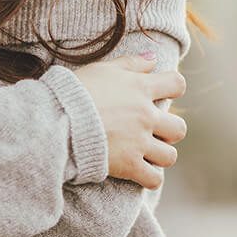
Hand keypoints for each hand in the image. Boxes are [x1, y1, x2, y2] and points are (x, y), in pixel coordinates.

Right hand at [72, 53, 187, 189]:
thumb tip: (153, 58)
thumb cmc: (75, 92)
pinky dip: (149, 178)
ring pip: (170, 156)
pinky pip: (154, 179)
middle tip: (151, 131)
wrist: (57, 119)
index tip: (163, 94)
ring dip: (160, 156)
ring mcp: (139, 142)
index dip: (173, 89)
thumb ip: (130, 63)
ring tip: (145, 154)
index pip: (176, 85)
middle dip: (168, 131)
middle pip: (179, 127)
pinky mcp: (129, 165)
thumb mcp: (101, 69)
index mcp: (141, 88)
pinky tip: (139, 173)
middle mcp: (146, 116)